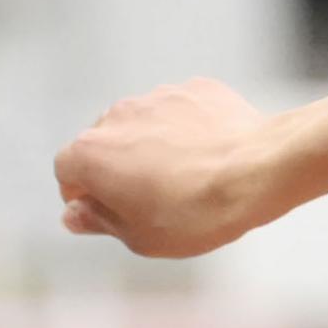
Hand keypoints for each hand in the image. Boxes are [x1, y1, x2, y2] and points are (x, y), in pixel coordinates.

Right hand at [53, 78, 285, 257]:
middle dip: (118, 170)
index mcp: (90, 152)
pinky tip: (212, 155)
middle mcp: (114, 115)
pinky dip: (189, 131)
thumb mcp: (141, 237)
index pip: (66, 172)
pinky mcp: (194, 90)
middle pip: (103, 144)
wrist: (260, 170)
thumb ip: (100, 222)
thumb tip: (75, 214)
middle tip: (152, 201)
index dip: (83, 195)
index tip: (105, 213)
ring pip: (143, 126)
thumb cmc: (198, 211)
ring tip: (188, 178)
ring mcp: (155, 97)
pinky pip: (182, 113)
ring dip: (153, 147)